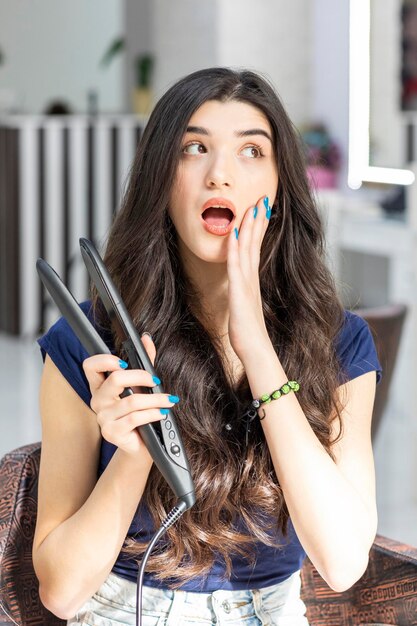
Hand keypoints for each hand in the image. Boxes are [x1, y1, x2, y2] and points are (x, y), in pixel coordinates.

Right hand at [82, 333, 178, 456]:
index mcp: (100, 386)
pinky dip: (152, 414)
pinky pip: (134, 418)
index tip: (125, 363)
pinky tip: (161, 413)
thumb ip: (144, 361)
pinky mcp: (111, 433)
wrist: (140, 444)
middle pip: (115, 379)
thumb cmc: (140, 412)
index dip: (105, 360)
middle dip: (140, 376)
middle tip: (155, 379)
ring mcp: (102, 418)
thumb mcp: (142, 385)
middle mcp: (97, 401)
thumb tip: (146, 338)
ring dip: (155, 399)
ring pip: (131, 401)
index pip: (90, 366)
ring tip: (168, 400)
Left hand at [226, 195, 271, 361]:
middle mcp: (251, 278)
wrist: (255, 350)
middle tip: (262, 199)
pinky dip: (235, 249)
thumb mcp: (246, 307)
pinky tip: (235, 234)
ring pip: (247, 249)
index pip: (256, 247)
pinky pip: (236, 266)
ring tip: (252, 207)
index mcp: (252, 280)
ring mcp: (246, 284)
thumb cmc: (250, 333)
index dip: (258, 227)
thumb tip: (244, 286)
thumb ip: (244, 292)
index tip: (261, 209)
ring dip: (249, 227)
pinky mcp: (240, 293)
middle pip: (255, 243)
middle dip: (258, 220)